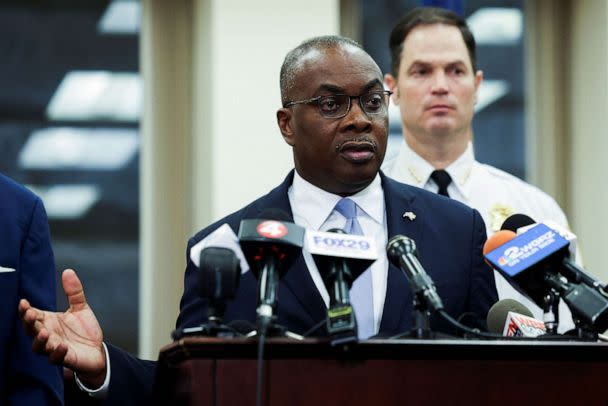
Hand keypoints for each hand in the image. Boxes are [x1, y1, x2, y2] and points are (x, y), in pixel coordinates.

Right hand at [19, 269, 106, 387]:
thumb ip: (74, 291)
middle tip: (30, 314)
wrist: (97, 350)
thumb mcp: (80, 307)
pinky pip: (56, 358)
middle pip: (31, 330)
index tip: (23, 302)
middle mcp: (48, 335)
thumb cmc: (84, 331)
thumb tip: (68, 271)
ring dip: (39, 340)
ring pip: (39, 347)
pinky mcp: (64, 359)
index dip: (26, 310)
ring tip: (44, 332)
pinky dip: (57, 353)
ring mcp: (54, 348)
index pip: (32, 315)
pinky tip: (61, 346)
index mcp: (48, 321)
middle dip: (28, 323)